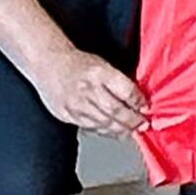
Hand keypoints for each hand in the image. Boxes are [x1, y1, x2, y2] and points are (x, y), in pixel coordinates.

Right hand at [25, 49, 148, 136]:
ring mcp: (76, 104)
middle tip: (142, 124)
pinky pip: (90, 127)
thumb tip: (137, 99)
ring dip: (121, 129)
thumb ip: (118, 81)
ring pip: (103, 122)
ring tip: (131, 130)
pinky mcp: (67, 115)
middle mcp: (88, 89)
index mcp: (99, 73)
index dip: (138, 102)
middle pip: (115, 110)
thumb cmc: (78, 63)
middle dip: (132, 120)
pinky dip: (104, 131)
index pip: (125, 91)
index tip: (146, 107)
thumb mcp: (103, 64)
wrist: (49, 64)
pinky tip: (113, 131)